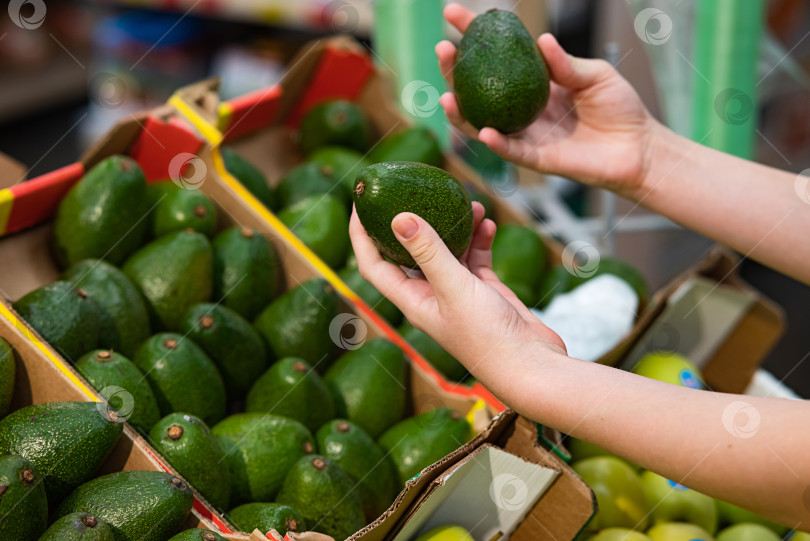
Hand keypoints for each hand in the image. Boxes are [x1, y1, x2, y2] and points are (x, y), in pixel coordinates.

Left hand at [349, 202, 565, 394]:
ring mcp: (457, 293)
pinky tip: (488, 223)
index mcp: (413, 301)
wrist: (532, 364)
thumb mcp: (454, 288)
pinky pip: (475, 257)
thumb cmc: (489, 339)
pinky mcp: (483, 291)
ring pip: (447, 250)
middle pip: (411, 252)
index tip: (360, 204)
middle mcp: (431, 296)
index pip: (374, 265)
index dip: (361, 236)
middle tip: (412, 190)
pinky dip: (480, 239)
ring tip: (469, 203)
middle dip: (413, 221)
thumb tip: (399, 218)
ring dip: (455, 226)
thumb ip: (429, 252)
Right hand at [437, 3, 655, 197]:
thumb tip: (541, 41)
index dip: (472, 35)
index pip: (497, 55)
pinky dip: (496, 142)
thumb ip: (565, 64)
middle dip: (454, 69)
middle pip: (477, 88)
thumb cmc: (620, 108)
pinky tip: (483, 130)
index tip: (452, 14)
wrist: (639, 148)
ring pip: (482, 123)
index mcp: (533, 81)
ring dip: (460, 111)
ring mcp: (526, 133)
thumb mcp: (594, 75)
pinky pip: (511, 150)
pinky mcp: (536, 159)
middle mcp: (521, 107)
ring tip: (445, 94)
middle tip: (442, 49)